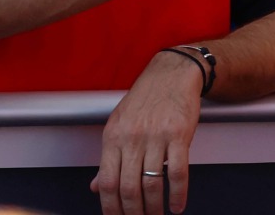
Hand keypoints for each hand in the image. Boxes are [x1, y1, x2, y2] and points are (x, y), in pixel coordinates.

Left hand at [92, 50, 202, 214]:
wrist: (171, 73)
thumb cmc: (145, 99)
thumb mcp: (118, 124)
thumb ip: (109, 158)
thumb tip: (95, 187)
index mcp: (113, 137)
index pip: (107, 182)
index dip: (111, 207)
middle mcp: (132, 138)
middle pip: (129, 188)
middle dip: (134, 212)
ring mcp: (156, 136)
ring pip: (152, 183)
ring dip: (155, 207)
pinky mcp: (178, 134)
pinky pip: (178, 172)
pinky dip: (178, 194)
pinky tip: (177, 205)